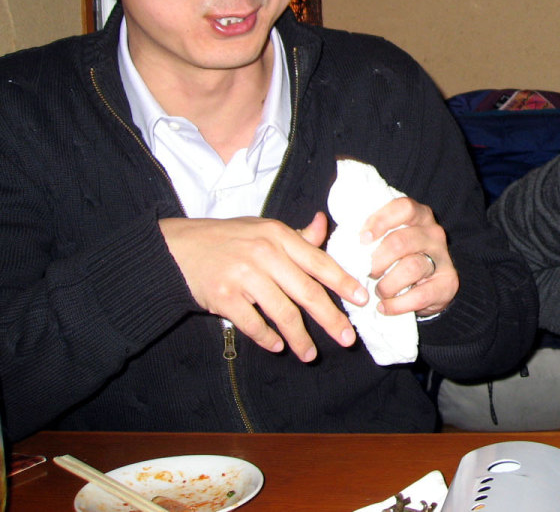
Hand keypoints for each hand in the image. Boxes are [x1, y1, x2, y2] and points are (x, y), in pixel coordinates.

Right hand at [160, 212, 367, 361]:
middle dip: (331, 319)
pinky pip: (253, 324)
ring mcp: (244, 276)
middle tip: (348, 339)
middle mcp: (265, 254)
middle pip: (307, 293)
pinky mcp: (224, 296)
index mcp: (279, 236)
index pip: (319, 262)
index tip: (362, 300)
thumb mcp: (264, 229)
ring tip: (310, 355)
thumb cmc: (228, 238)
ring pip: (283, 313)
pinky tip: (277, 346)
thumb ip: (297, 236)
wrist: (178, 248)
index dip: (343, 283)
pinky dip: (267, 338)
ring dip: (299, 338)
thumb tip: (323, 225)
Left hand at [360, 197, 459, 317]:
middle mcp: (434, 233)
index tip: (362, 239)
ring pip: (411, 268)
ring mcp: (443, 257)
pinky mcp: (448, 283)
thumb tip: (338, 232)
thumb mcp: (388, 240)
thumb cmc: (399, 259)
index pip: (403, 208)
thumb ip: (371, 234)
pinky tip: (385, 307)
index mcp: (420, 216)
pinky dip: (397, 305)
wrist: (427, 288)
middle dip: (377, 261)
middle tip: (368, 273)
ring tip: (378, 292)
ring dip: (386, 285)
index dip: (381, 221)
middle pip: (401, 241)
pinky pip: (419, 295)